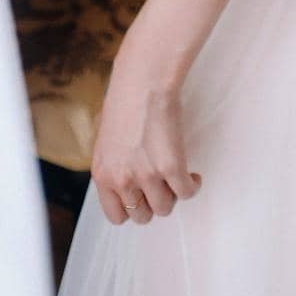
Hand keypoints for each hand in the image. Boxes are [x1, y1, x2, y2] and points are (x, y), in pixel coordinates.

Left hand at [90, 36, 201, 225]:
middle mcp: (122, 179)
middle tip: (162, 184)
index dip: (132, 209)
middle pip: (142, 216)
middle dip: (154, 203)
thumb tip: (129, 183)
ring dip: (173, 195)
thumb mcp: (108, 141)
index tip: (143, 196)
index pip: (116, 216)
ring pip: (165, 208)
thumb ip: (115, 166)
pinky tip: (193, 175)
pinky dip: (192, 186)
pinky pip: (186, 193)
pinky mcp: (170, 167)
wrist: (143, 79)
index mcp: (103, 174)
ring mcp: (146, 175)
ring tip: (177, 177)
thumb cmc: (126, 101)